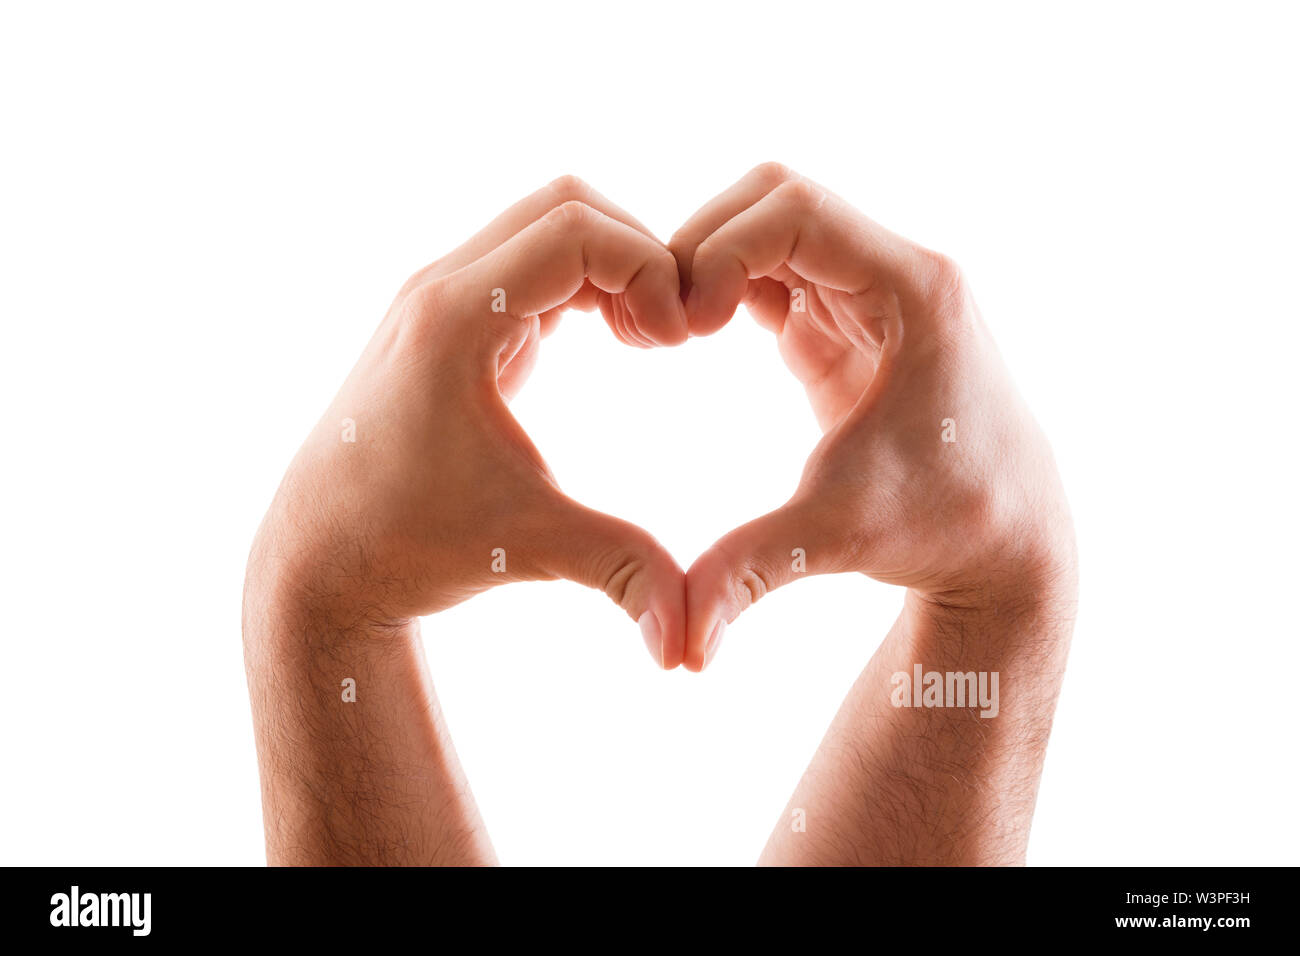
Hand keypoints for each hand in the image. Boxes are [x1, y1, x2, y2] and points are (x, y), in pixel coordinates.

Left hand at [246, 177, 689, 667]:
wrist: (318, 559)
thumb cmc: (408, 548)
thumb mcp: (526, 549)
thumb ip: (621, 574)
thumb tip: (688, 645)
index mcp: (454, 320)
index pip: (578, 231)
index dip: (651, 270)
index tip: (679, 341)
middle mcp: (439, 290)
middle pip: (565, 204)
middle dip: (638, 253)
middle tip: (672, 333)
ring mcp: (437, 299)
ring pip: (546, 225)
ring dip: (611, 265)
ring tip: (649, 339)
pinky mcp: (446, 320)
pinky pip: (528, 263)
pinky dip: (583, 284)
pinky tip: (613, 342)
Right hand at [670, 164, 1076, 669]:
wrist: (1008, 538)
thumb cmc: (944, 527)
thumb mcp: (840, 538)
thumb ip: (752, 571)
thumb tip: (679, 650)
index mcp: (914, 292)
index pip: (797, 211)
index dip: (719, 247)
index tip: (685, 321)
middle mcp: (900, 272)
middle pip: (778, 196)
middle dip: (705, 243)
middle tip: (667, 321)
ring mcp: (875, 291)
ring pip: (773, 224)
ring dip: (714, 263)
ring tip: (674, 331)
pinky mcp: (851, 320)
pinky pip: (777, 269)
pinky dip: (730, 287)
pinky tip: (697, 334)